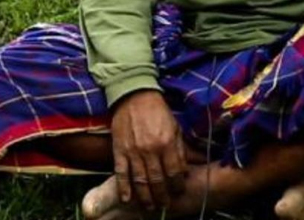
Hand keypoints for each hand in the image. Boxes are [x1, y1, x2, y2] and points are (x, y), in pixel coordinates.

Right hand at [110, 89, 186, 209]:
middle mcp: (151, 150)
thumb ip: (180, 150)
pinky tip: (127, 199)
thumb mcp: (175, 127)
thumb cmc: (157, 110)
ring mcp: (133, 151)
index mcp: (167, 143)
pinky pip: (121, 173)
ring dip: (145, 197)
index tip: (178, 192)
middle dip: (162, 196)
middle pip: (158, 181)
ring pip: (140, 181)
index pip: (175, 173)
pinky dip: (123, 187)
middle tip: (164, 205)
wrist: (133, 95)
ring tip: (150, 207)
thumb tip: (184, 171)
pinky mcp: (119, 150)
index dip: (177, 186)